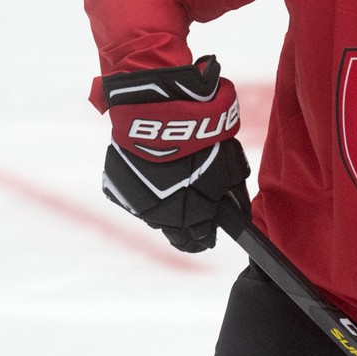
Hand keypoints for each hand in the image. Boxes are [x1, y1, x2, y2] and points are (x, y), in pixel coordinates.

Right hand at [99, 56, 250, 252]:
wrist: (160, 113)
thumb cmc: (201, 139)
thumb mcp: (230, 168)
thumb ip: (233, 197)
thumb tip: (239, 216)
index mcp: (191, 218)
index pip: (198, 242)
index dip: (205, 236)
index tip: (209, 230)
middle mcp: (162, 219)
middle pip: (175, 235)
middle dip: (186, 227)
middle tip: (193, 209)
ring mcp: (136, 205)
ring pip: (153, 217)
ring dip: (164, 207)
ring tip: (172, 183)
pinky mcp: (116, 189)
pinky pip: (132, 196)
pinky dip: (142, 188)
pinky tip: (151, 171)